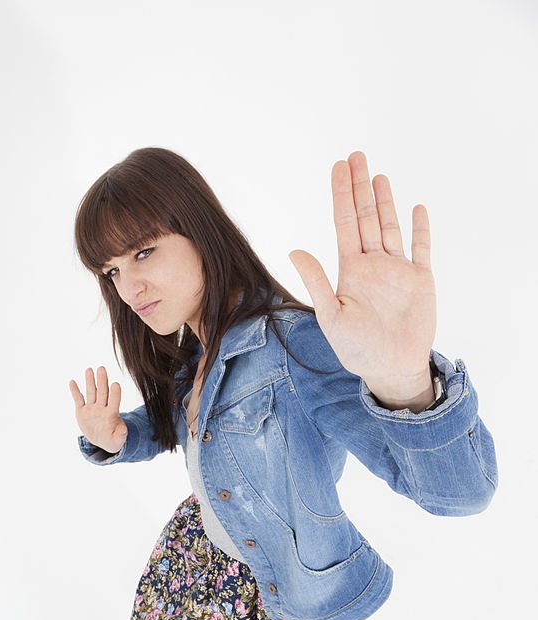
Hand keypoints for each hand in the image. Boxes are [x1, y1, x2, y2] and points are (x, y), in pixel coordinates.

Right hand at [69, 366, 127, 452]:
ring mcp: (92, 408)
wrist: (101, 440)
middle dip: (102, 381)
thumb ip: (120, 435)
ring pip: (91, 392)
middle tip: (102, 369)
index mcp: (112, 414)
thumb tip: (124, 431)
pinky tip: (72, 382)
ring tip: (89, 370)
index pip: (114, 401)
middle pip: (102, 392)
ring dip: (90, 381)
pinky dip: (75, 391)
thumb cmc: (112, 439)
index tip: (115, 384)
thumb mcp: (117, 441)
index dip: (115, 394)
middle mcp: (102, 408)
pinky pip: (78, 399)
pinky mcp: (82, 411)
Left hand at [289, 151, 435, 401]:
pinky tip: (416, 208)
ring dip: (385, 201)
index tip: (338, 167)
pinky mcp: (420, 280)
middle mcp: (373, 264)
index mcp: (350, 270)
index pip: (344, 223)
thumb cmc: (357, 349)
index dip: (342, 195)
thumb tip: (294, 251)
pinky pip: (421, 248)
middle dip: (361, 187)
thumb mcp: (331, 316)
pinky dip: (420, 229)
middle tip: (356, 156)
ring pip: (390, 227)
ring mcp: (397, 270)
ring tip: (378, 175)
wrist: (391, 368)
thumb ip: (316, 282)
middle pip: (366, 217)